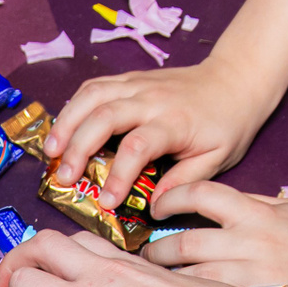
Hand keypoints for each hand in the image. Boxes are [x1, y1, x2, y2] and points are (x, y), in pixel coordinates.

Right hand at [41, 55, 275, 207]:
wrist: (237, 78)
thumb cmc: (228, 123)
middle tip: (63, 178)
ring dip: (66, 122)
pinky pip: (94, 86)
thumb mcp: (217, 159)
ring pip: (91, 95)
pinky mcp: (130, 78)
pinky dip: (74, 105)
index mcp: (175, 123)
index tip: (106, 203)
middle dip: (78, 148)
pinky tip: (63, 127)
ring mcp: (138, 84)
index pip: (137, 147)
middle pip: (104, 117)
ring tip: (50, 151)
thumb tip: (153, 208)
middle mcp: (151, 99)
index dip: (118, 176)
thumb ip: (184, 181)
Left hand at [142, 180, 287, 284]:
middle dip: (156, 250)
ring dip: (166, 279)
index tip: (157, 208)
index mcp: (256, 212)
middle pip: (183, 241)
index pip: (200, 193)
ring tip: (156, 283)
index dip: (170, 198)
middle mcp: (249, 241)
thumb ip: (252, 203)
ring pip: (190, 277)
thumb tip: (210, 202)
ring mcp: (249, 276)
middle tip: (147, 256)